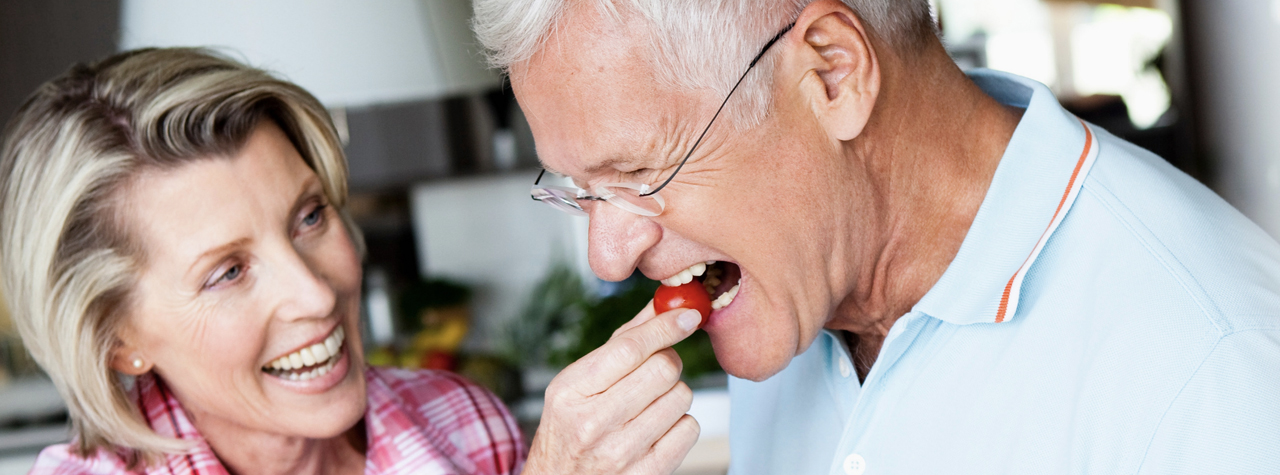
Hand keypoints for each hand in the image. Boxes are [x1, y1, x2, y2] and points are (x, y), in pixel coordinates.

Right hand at [523, 303, 702, 474]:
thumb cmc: (572, 427)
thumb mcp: (579, 383)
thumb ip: (622, 342)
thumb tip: (662, 305)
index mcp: (571, 392)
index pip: (629, 348)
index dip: (664, 327)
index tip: (687, 316)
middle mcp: (592, 423)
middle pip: (663, 369)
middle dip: (668, 361)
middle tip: (656, 369)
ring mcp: (621, 452)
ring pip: (681, 396)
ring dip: (673, 394)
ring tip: (650, 404)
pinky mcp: (648, 473)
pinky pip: (689, 428)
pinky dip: (680, 423)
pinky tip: (658, 428)